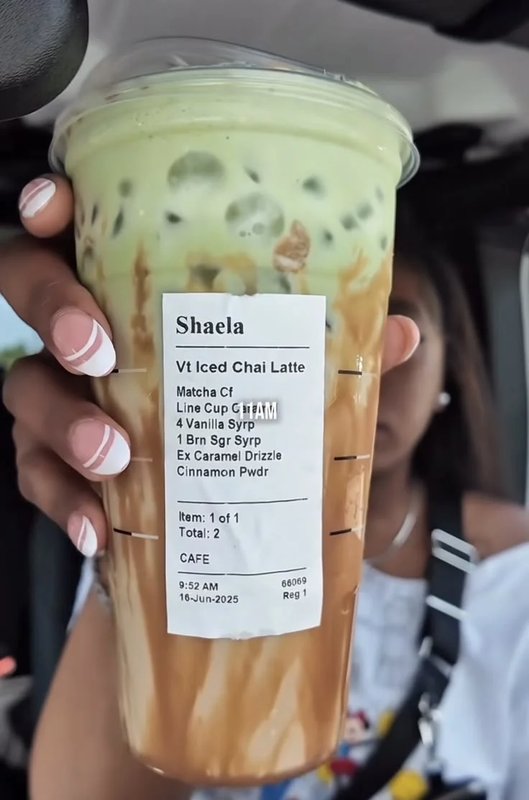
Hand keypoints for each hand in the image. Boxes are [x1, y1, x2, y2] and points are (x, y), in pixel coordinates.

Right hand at [1, 175, 419, 556]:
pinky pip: (41, 477)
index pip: (75, 223)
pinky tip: (99, 528)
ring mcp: (63, 393)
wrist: (228, 498)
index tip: (53, 207)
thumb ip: (336, 349)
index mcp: (134, 282)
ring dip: (65, 421)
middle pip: (30, 288)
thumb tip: (400, 330)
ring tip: (115, 454)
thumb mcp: (294, 374)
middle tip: (96, 347)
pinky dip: (66, 503)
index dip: (50, 207)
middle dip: (53, 308)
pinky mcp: (60, 462)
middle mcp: (85, 327)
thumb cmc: (250, 409)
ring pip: (25, 391)